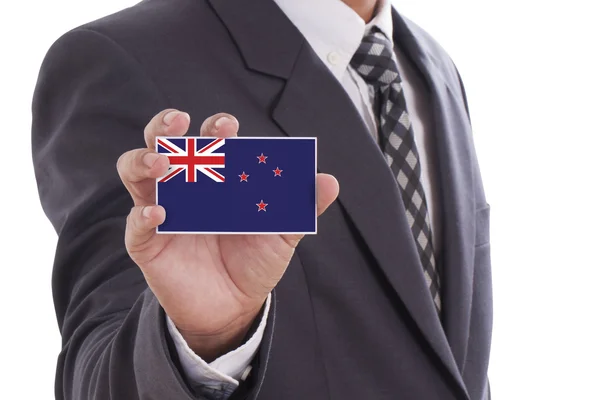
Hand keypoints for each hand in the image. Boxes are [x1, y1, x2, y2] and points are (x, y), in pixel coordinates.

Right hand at [117, 109, 338, 360]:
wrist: (235, 307)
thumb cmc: (255, 261)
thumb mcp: (282, 233)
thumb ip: (300, 207)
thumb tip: (329, 181)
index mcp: (216, 177)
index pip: (210, 140)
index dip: (216, 128)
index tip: (228, 126)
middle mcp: (185, 186)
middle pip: (163, 143)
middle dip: (166, 127)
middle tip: (179, 121)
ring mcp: (163, 211)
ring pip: (136, 172)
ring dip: (144, 161)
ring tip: (165, 164)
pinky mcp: (148, 243)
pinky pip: (136, 224)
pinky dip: (143, 216)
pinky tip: (161, 214)